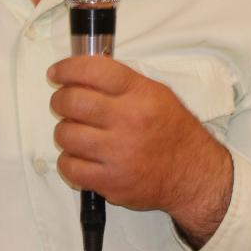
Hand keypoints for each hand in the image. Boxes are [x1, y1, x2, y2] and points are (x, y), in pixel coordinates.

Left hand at [47, 55, 233, 248]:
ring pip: (66, 135)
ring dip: (65, 132)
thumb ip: (120, 81)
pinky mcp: (111, 182)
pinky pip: (69, 167)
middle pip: (72, 102)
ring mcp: (119, 153)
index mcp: (140, 94)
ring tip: (78, 133)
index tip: (56, 73)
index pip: (93, 70)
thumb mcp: (156, 94)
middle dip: (60, 100)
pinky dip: (69, 161)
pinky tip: (81, 157)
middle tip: (64, 103)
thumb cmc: (172, 131)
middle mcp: (129, 120)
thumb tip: (79, 73)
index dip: (67, 69)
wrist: (193, 173)